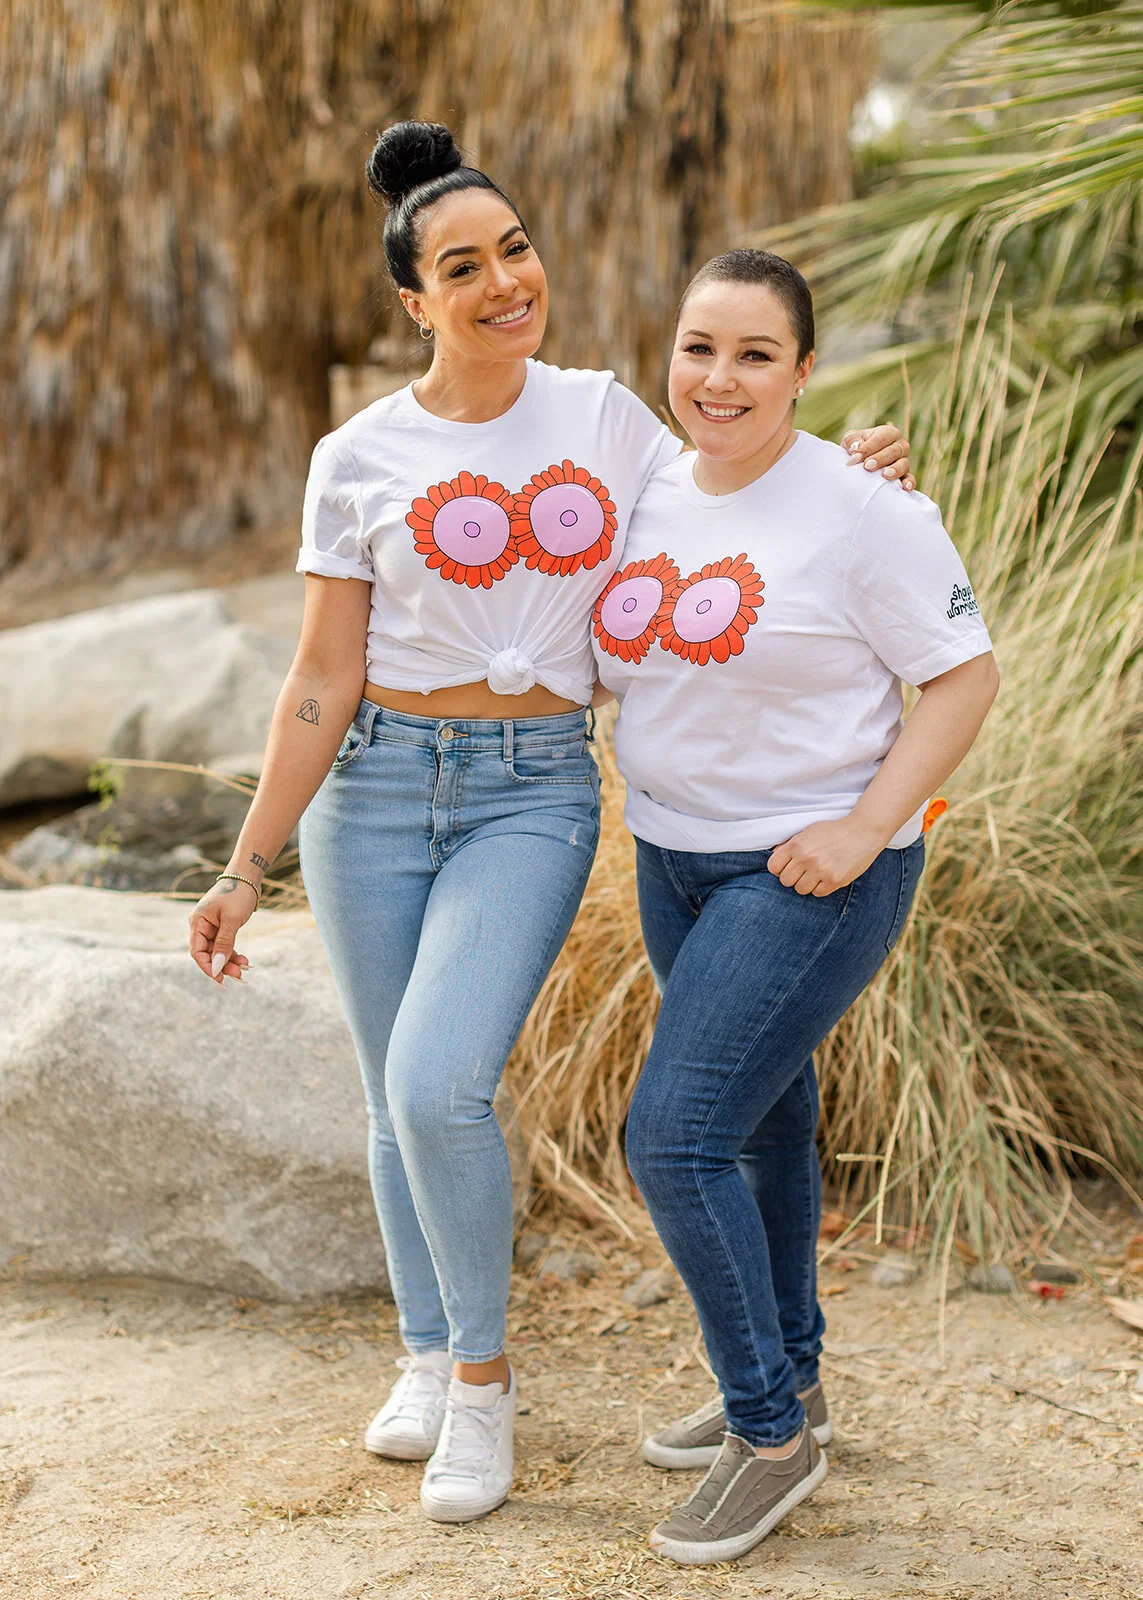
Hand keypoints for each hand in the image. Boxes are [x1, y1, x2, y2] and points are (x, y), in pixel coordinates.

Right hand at [188, 878, 256, 983]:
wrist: (248, 876)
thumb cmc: (238, 894)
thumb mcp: (232, 920)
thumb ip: (224, 944)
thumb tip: (216, 967)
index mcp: (197, 922)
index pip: (197, 951)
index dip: (207, 967)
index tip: (221, 979)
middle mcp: (201, 925)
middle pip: (207, 953)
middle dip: (221, 965)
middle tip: (239, 975)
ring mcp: (211, 926)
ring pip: (217, 951)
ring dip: (229, 961)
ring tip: (245, 968)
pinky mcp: (222, 927)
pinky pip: (224, 945)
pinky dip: (232, 953)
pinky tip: (243, 960)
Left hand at [767, 818, 887, 896]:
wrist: (863, 831)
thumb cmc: (835, 831)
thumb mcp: (809, 831)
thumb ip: (792, 844)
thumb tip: (776, 856)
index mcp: (797, 844)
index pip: (773, 866)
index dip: (779, 868)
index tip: (787, 867)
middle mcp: (806, 858)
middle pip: (785, 881)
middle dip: (793, 877)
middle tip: (803, 872)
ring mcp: (821, 870)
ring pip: (800, 889)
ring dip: (806, 884)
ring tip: (816, 874)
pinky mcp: (835, 880)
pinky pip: (818, 893)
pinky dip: (821, 887)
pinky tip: (827, 877)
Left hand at [841, 425, 915, 491]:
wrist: (859, 463)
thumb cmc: (857, 447)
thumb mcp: (851, 440)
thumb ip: (852, 440)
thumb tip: (855, 448)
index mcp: (888, 433)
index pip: (882, 438)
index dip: (869, 447)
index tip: (855, 457)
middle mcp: (899, 446)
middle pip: (894, 451)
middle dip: (880, 459)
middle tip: (867, 466)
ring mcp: (904, 461)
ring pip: (903, 464)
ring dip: (895, 470)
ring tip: (885, 475)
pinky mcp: (905, 475)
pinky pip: (910, 478)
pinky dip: (909, 482)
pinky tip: (905, 488)